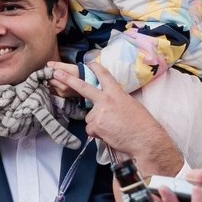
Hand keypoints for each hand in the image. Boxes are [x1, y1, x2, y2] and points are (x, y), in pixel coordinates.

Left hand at [49, 70, 180, 183]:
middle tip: (56, 72)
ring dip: (97, 124)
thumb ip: (116, 101)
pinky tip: (110, 134)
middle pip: (83, 87)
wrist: (144, 139)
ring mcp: (99, 112)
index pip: (104, 76)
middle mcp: (106, 100)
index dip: (95, 68)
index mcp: (117, 93)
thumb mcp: (131, 105)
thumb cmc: (142, 124)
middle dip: (68, 79)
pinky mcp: (95, 125)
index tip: (88, 61)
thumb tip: (108, 105)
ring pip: (90, 117)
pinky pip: (91, 130)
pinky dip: (98, 134)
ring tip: (113, 129)